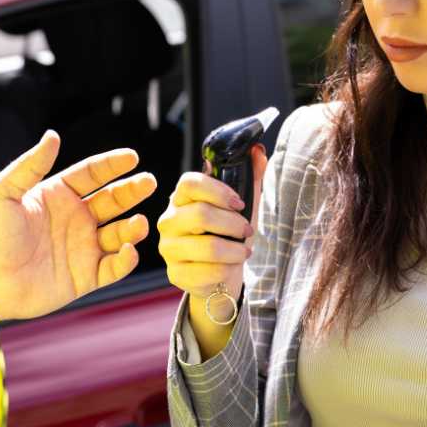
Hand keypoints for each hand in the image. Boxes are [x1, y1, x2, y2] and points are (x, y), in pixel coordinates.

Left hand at [0, 131, 156, 320]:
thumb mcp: (2, 192)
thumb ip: (30, 165)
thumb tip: (52, 135)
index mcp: (56, 195)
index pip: (91, 174)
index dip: (112, 165)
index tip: (132, 157)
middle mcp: (73, 219)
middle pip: (112, 200)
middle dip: (132, 191)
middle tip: (149, 182)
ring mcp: (81, 248)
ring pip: (118, 233)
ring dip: (133, 227)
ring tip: (139, 222)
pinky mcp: (84, 277)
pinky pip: (113, 267)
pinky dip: (126, 260)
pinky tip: (128, 250)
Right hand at [157, 145, 266, 335]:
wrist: (220, 275)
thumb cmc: (228, 236)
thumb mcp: (242, 207)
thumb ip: (250, 178)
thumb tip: (258, 152)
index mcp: (181, 198)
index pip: (189, 183)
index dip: (217, 191)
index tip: (239, 203)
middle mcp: (169, 220)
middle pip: (201, 214)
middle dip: (233, 224)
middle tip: (247, 230)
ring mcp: (168, 248)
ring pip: (207, 246)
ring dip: (235, 250)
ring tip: (244, 251)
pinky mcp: (175, 273)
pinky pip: (206, 271)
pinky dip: (226, 270)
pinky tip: (230, 268)